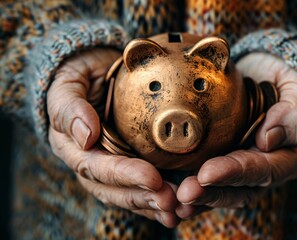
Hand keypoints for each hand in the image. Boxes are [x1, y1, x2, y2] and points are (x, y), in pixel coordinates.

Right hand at [47, 49, 178, 226]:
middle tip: (170, 202)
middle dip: (143, 198)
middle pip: (115, 189)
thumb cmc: (79, 77)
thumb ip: (70, 107)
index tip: (152, 178)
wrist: (96, 74)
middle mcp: (92, 164)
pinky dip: (158, 200)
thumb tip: (86, 136)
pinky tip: (179, 208)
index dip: (124, 175)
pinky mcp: (131, 164)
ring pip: (130, 194)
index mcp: (74, 147)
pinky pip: (143, 187)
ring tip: (178, 210)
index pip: (97, 168)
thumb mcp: (68, 84)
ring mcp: (112, 166)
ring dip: (153, 205)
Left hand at [176, 52, 296, 217]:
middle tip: (184, 194)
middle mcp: (263, 171)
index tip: (207, 173)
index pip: (263, 170)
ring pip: (219, 191)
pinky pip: (205, 182)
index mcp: (287, 158)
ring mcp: (240, 170)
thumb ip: (293, 116)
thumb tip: (268, 140)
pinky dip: (188, 189)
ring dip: (196, 198)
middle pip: (238, 190)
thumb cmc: (283, 88)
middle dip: (210, 193)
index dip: (235, 173)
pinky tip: (168, 193)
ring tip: (172, 200)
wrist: (264, 80)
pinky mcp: (220, 163)